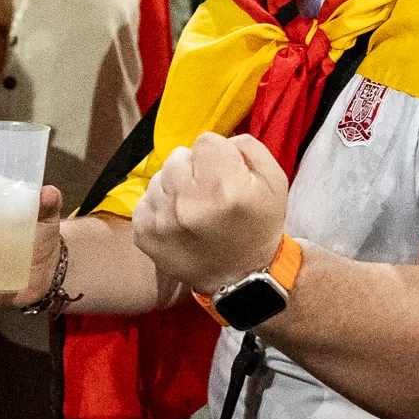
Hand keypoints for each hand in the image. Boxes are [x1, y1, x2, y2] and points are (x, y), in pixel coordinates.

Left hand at [134, 133, 289, 294]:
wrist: (242, 278)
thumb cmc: (260, 226)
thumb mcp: (274, 181)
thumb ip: (249, 147)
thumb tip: (221, 140)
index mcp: (223, 187)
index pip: (205, 141)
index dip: (219, 155)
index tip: (226, 174)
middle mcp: (188, 203)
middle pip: (178, 156)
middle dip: (194, 169)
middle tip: (209, 193)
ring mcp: (162, 220)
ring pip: (159, 177)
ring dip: (175, 187)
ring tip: (194, 210)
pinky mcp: (144, 233)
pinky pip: (146, 199)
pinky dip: (161, 207)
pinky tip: (179, 223)